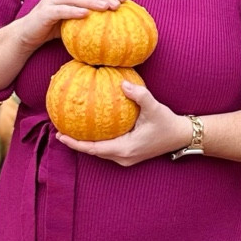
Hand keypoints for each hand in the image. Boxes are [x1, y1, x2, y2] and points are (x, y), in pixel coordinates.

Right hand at [20, 0, 127, 52]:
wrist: (28, 34)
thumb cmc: (56, 27)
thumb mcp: (76, 18)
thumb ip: (92, 14)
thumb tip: (118, 18)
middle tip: (118, 4)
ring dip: (92, 0)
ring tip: (106, 8)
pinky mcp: (44, 11)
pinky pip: (61, 10)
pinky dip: (74, 11)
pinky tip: (86, 15)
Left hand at [55, 82, 191, 165]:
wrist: (181, 136)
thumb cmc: (167, 123)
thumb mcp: (154, 107)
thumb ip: (138, 94)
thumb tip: (122, 82)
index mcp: (125, 149)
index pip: (93, 149)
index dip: (75, 143)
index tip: (60, 135)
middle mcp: (123, 157)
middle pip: (93, 152)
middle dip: (76, 143)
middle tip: (59, 130)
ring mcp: (126, 158)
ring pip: (99, 151)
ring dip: (85, 143)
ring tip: (70, 130)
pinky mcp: (129, 154)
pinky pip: (107, 149)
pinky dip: (96, 141)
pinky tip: (90, 129)